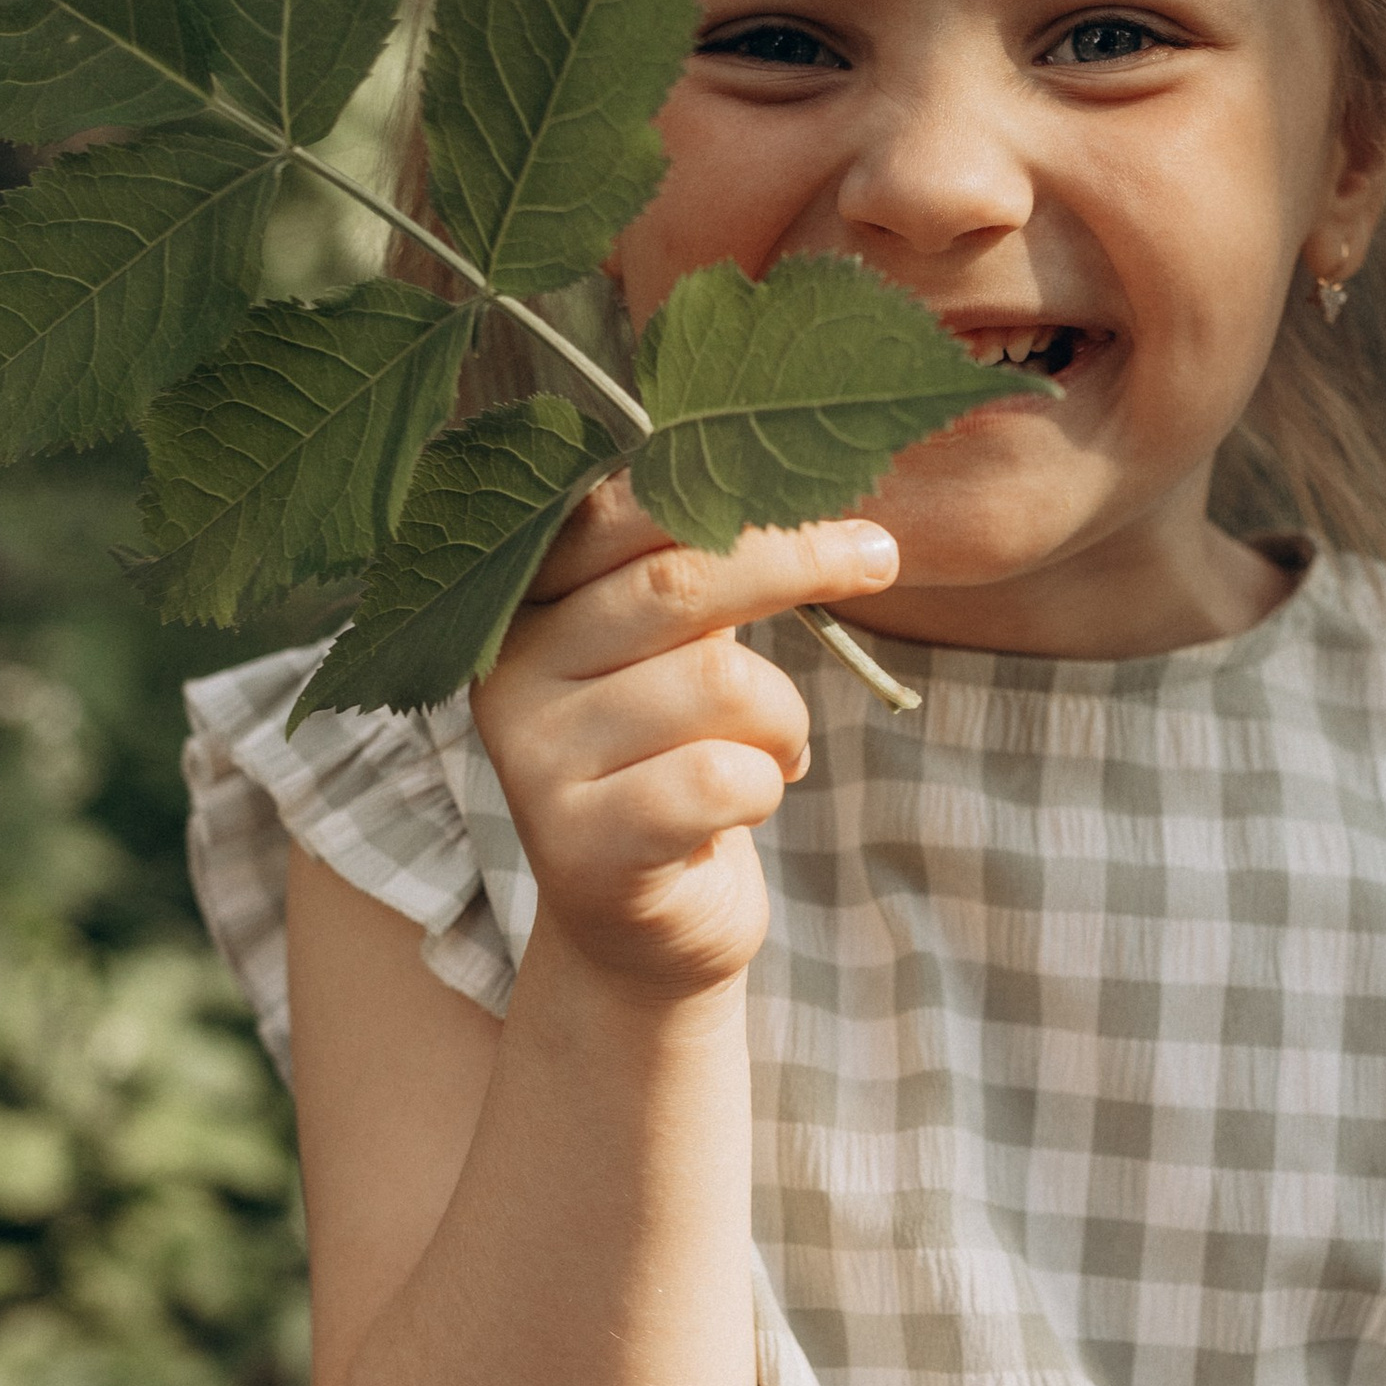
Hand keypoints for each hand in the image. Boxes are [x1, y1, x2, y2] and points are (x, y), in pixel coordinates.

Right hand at [471, 480, 899, 999]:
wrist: (641, 925)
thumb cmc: (672, 761)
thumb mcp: (674, 649)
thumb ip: (694, 564)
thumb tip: (796, 461)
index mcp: (521, 602)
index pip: (620, 512)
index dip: (733, 492)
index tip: (836, 488)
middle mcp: (508, 671)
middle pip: (676, 583)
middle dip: (796, 560)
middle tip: (877, 557)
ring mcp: (534, 762)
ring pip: (717, 685)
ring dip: (784, 718)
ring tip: (778, 749)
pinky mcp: (581, 847)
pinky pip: (722, 778)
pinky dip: (767, 784)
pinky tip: (749, 800)